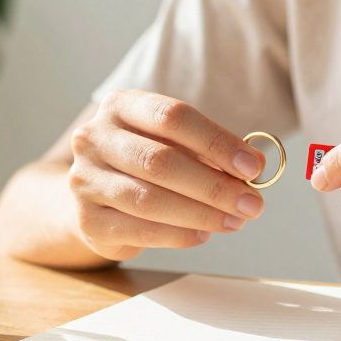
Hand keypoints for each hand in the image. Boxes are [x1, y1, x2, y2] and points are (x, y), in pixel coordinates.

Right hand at [68, 90, 267, 260]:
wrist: (96, 196)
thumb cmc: (145, 164)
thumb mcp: (176, 145)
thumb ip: (212, 152)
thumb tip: (255, 166)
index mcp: (121, 106)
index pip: (173, 117)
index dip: (216, 142)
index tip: (252, 167)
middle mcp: (94, 138)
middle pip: (161, 161)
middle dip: (214, 186)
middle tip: (252, 203)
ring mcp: (85, 179)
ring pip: (149, 199)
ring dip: (201, 214)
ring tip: (234, 221)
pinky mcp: (88, 220)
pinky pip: (140, 230)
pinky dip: (179, 235)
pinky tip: (203, 234)